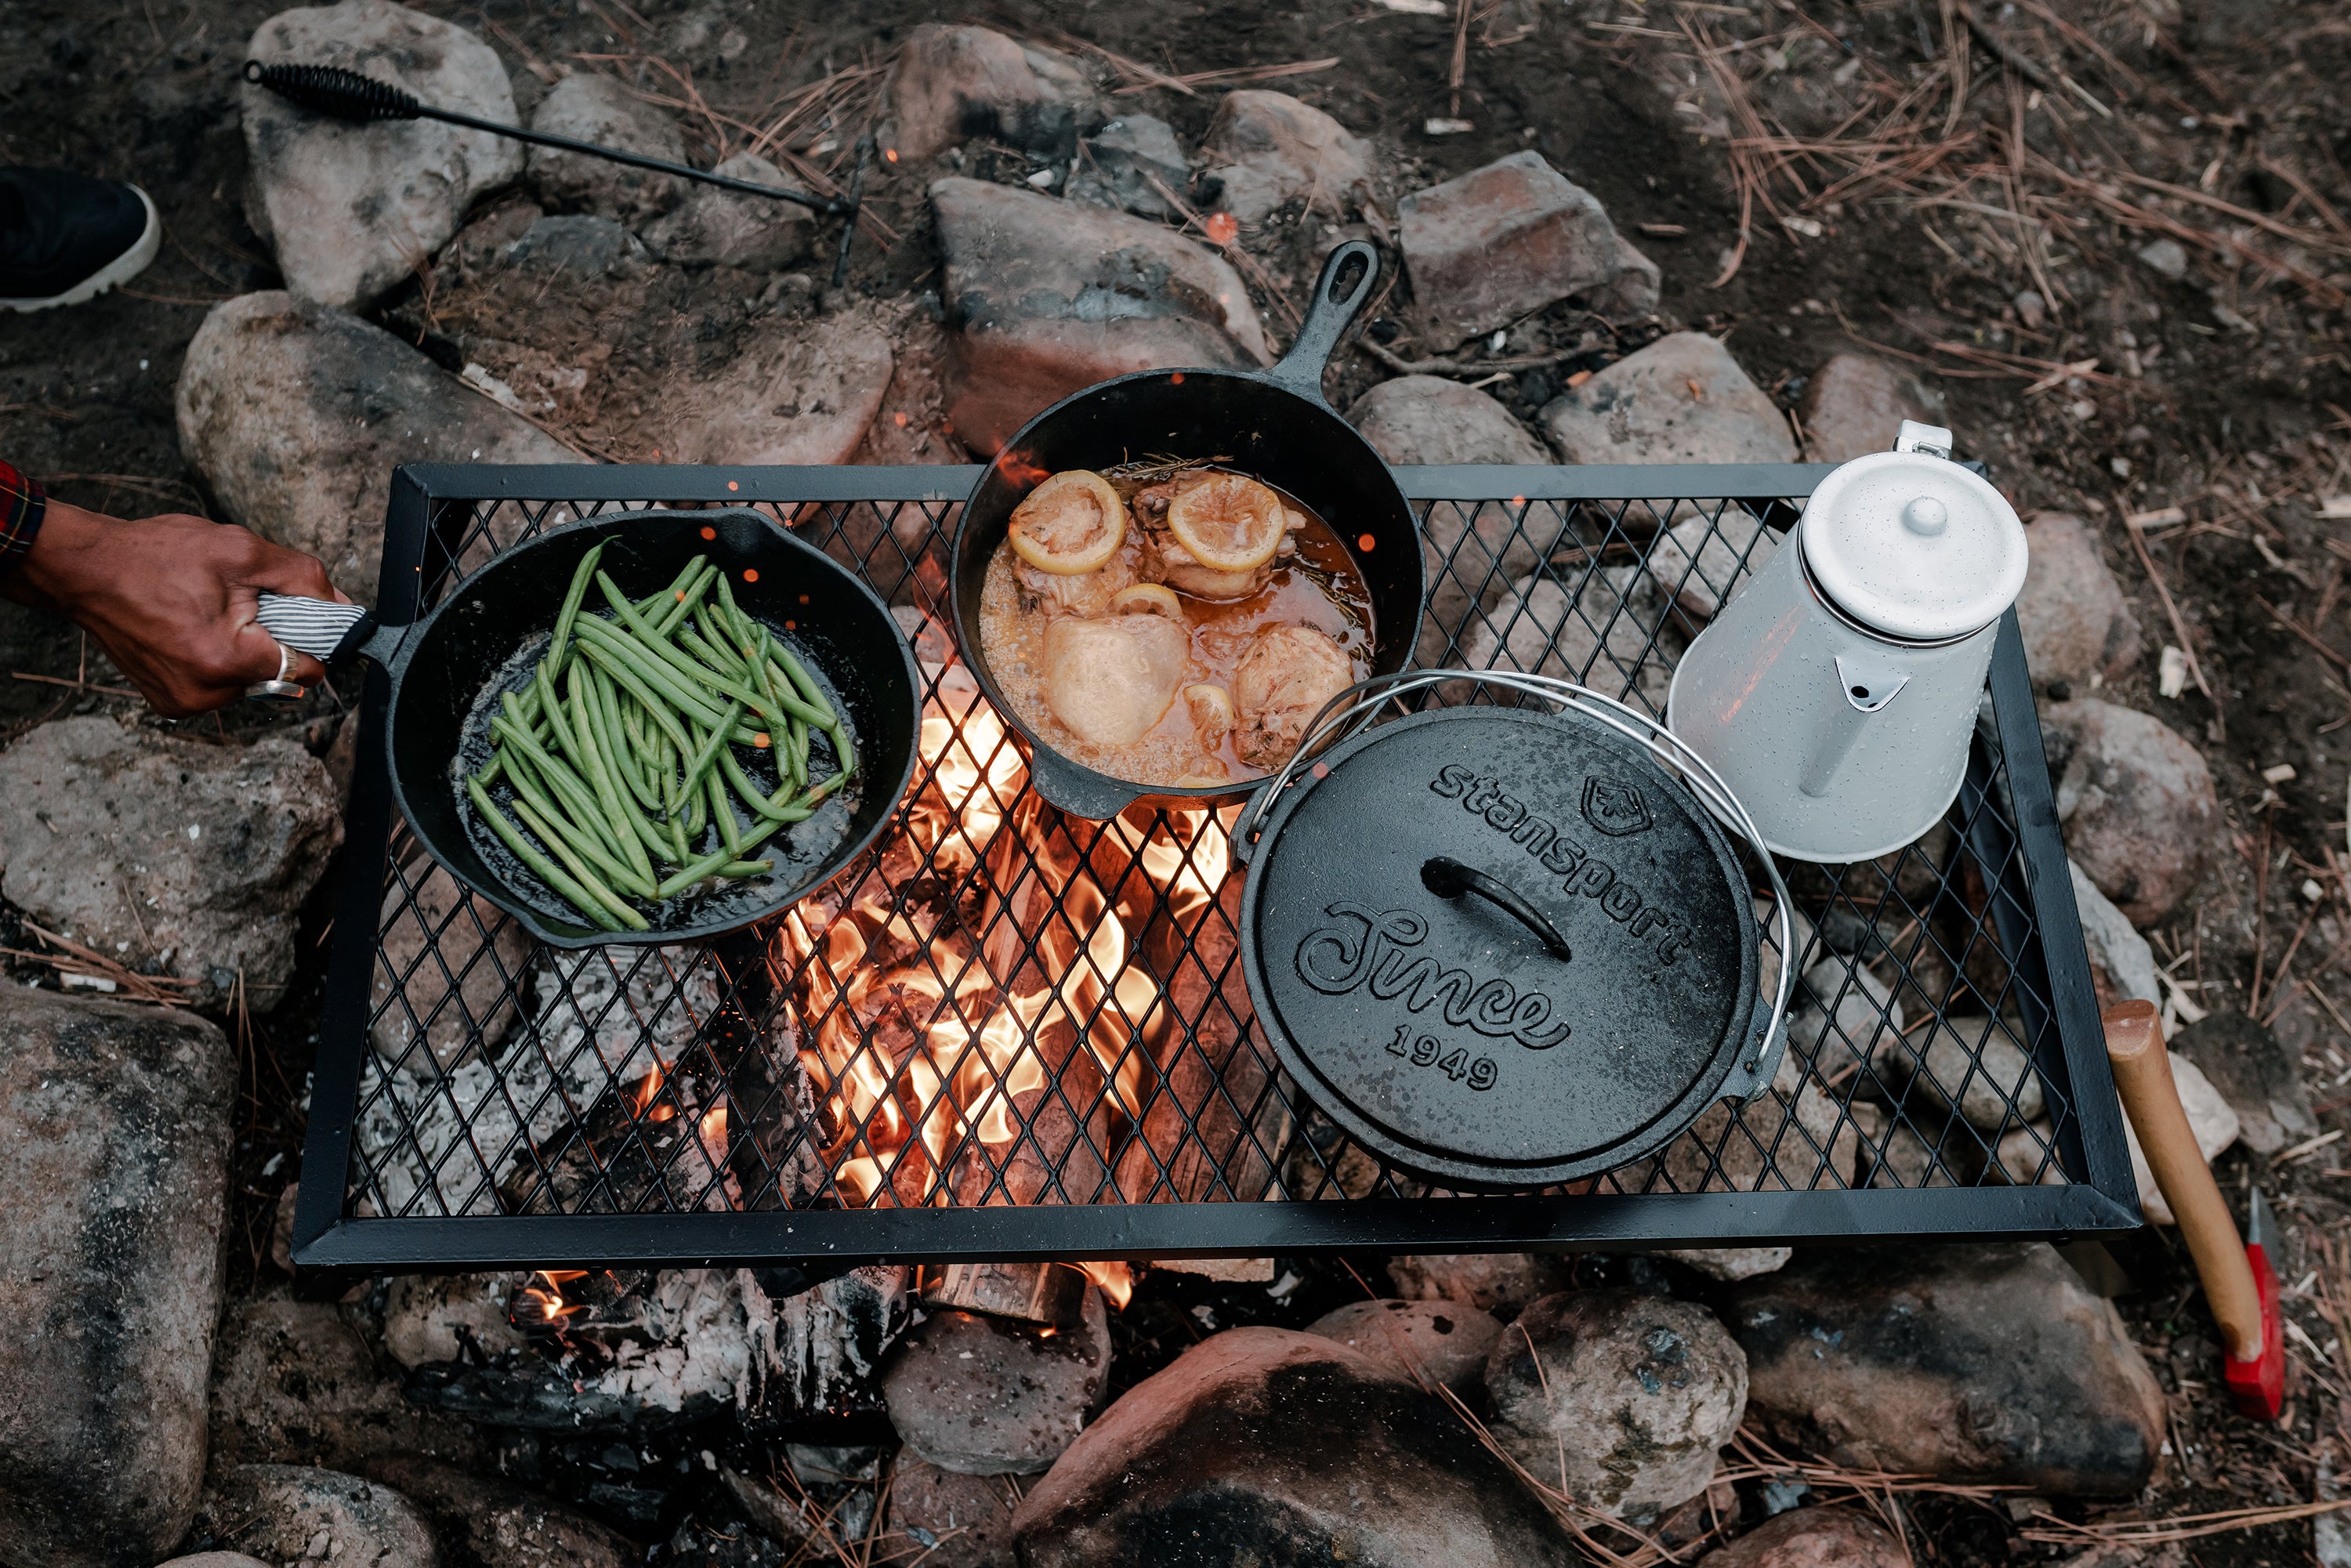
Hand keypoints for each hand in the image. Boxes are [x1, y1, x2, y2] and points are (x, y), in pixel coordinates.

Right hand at [2, 501, 349, 717]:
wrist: (85, 569)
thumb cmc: (155, 555)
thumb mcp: (241, 552)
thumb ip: (302, 580)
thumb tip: (342, 607)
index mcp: (226, 661)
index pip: (308, 669)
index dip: (312, 637)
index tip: (297, 612)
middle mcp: (206, 693)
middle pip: (279, 675)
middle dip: (272, 639)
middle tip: (239, 602)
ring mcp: (184, 702)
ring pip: (249, 680)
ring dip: (244, 648)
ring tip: (208, 612)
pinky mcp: (169, 701)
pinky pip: (219, 684)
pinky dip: (218, 658)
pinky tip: (192, 628)